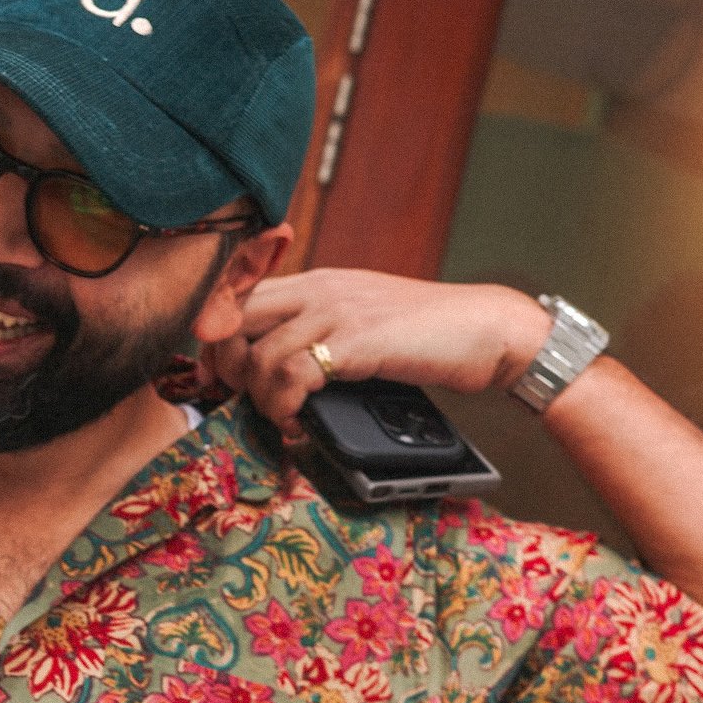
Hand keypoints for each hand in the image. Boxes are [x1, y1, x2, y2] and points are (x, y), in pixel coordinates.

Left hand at [198, 268, 550, 426]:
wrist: (487, 329)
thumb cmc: (426, 335)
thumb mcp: (361, 321)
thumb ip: (319, 331)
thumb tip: (274, 367)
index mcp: (316, 281)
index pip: (238, 294)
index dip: (216, 334)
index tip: (218, 372)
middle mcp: (319, 289)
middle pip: (232, 317)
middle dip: (223, 364)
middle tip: (238, 398)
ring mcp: (337, 311)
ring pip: (257, 353)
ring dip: (257, 397)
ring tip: (278, 416)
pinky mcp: (356, 340)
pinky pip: (291, 374)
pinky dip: (282, 406)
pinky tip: (295, 421)